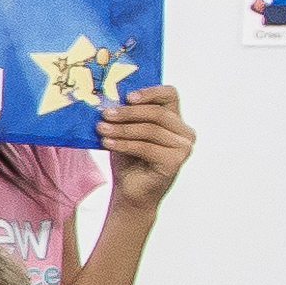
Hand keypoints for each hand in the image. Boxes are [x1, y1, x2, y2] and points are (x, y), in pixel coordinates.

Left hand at [99, 83, 194, 211]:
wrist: (130, 192)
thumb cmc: (129, 160)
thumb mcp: (126, 132)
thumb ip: (126, 115)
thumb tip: (109, 100)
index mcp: (175, 120)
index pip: (169, 95)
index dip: (150, 92)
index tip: (128, 96)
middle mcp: (184, 132)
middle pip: (158, 113)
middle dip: (129, 112)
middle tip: (105, 113)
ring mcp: (183, 148)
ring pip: (151, 130)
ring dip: (123, 128)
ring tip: (101, 128)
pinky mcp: (175, 162)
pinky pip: (146, 147)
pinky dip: (124, 144)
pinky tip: (107, 142)